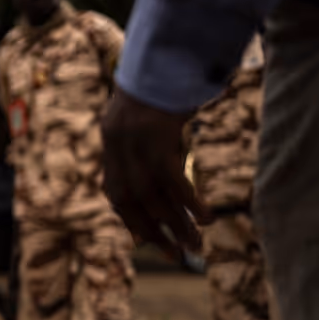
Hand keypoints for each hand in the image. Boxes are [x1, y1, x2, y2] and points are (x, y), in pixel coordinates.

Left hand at [101, 86, 209, 257]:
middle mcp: (119, 155)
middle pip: (135, 205)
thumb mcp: (134, 119)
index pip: (116, 195)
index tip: (143, 240)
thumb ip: (134, 145)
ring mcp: (137, 153)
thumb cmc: (151, 90)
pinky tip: (207, 220)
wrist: (154, 65)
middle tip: (174, 254)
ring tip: (195, 246)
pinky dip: (191, 205)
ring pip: (157, 201)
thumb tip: (152, 170)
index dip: (130, 220)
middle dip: (154, 232)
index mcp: (111, 149)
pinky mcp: (158, 149)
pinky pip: (175, 186)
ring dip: (178, 226)